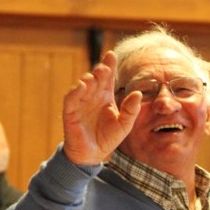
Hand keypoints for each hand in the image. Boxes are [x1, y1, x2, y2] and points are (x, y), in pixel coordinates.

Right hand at [62, 51, 141, 165]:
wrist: (93, 154)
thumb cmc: (108, 138)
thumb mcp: (124, 124)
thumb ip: (131, 110)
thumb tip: (138, 93)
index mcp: (106, 96)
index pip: (108, 78)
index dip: (109, 65)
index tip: (111, 55)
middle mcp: (93, 96)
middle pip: (96, 78)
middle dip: (100, 71)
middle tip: (105, 67)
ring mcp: (80, 102)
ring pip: (83, 85)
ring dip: (89, 79)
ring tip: (96, 76)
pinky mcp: (70, 112)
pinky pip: (71, 98)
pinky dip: (75, 91)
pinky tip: (82, 85)